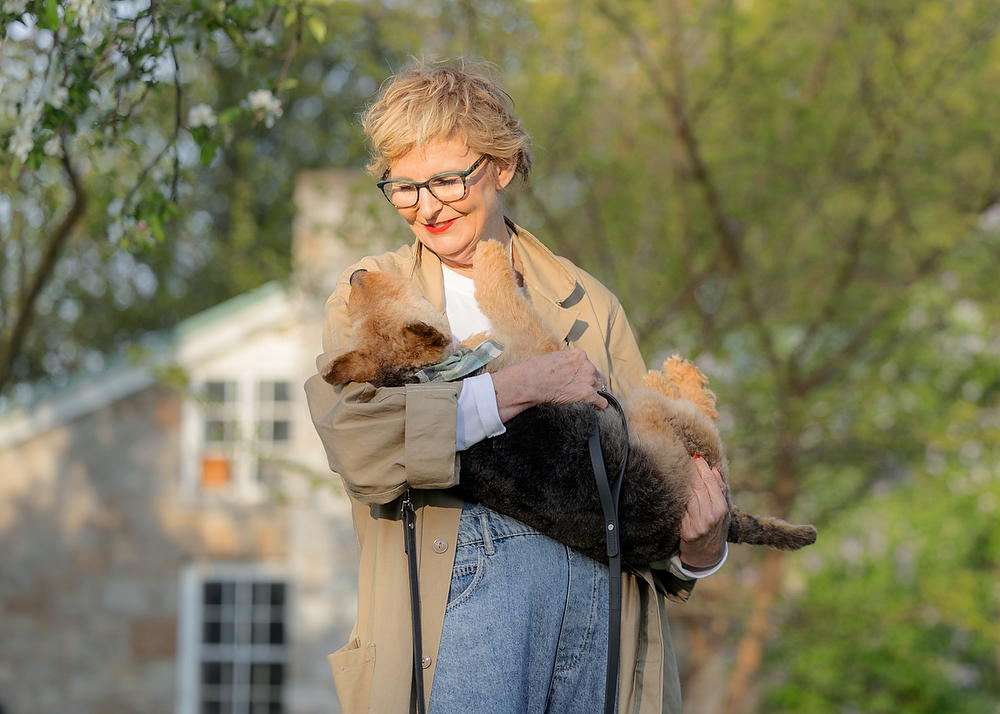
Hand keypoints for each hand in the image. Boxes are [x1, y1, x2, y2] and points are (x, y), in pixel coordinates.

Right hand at [491, 349, 607, 421]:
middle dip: (592, 381)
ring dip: (595, 393)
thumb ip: (565, 360)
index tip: (581, 377)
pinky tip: (599, 407)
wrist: (534, 381)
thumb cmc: (538, 369)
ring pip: (600, 387)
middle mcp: (587, 366)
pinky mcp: (588, 394)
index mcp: (579, 355)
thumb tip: (562, 364)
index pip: (588, 364)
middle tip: (586, 388)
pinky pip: (601, 401)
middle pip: (596, 375)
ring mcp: (589, 380)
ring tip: (592, 399)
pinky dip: (600, 404)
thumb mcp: (553, 357)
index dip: (585, 372)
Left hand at [678, 455, 729, 569]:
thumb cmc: (715, 528)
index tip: (695, 456)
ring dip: (681, 479)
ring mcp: (697, 524)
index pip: (710, 482)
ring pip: (687, 495)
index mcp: (721, 509)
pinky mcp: (685, 531)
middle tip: (682, 457)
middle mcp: (710, 516)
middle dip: (689, 469)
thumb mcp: (723, 511)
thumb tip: (713, 469)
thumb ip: (719, 490)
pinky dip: (676, 496)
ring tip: (675, 467)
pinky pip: (679, 509)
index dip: (701, 467)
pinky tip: (671, 485)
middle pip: (697, 486)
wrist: (707, 555)